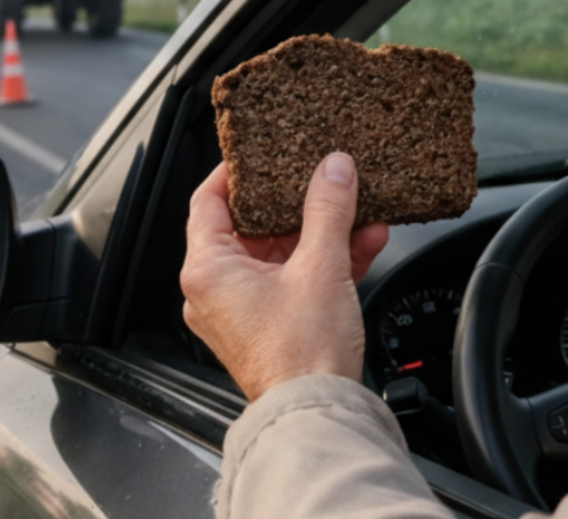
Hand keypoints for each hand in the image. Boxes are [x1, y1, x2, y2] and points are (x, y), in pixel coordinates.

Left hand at [180, 153, 389, 401]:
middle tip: (318, 178)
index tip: (259, 154)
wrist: (317, 413)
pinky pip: (290, 281)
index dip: (234, 173)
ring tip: (354, 210)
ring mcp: (237, 311)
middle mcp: (212, 290)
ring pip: (277, 256)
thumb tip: (333, 169)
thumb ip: (327, 210)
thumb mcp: (320, 267)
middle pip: (248, 228)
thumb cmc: (301, 355)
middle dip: (294, 205)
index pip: (207, 202)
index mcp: (206, 270)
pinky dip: (321, 264)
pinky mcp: (264, 327)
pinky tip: (361, 244)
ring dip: (319, 234)